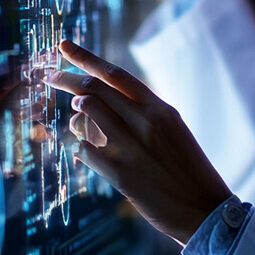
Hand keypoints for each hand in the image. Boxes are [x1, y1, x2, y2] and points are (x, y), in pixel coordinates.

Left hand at [43, 39, 231, 245]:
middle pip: (95, 89)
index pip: (116, 74)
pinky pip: (84, 150)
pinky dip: (81, 148)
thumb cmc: (188, 170)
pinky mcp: (120, 173)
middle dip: (67, 79)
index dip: (86, 58)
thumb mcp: (173, 131)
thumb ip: (141, 114)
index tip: (63, 46)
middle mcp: (146, 121)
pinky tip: (89, 154)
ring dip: (76, 116)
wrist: (204, 209)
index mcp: (161, 109)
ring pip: (86, 114)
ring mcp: (131, 146)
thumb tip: (96, 103)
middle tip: (50, 76)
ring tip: (79, 123)